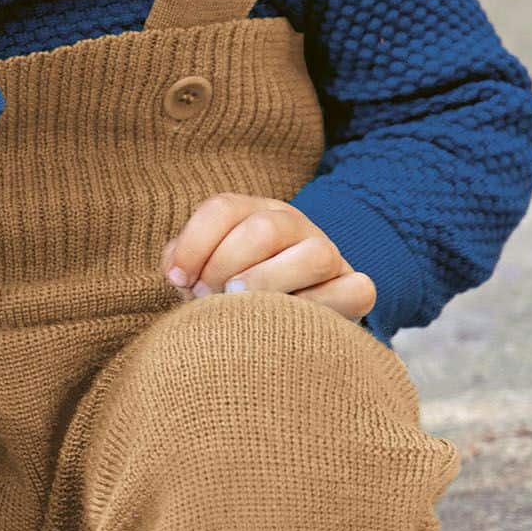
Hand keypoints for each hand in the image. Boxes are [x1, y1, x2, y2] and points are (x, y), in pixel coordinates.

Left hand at [161, 194, 375, 323]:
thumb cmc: (234, 293)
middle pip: (264, 229)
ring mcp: (329, 254)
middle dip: (226, 266)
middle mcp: (294, 225)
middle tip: (208, 296)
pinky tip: (289, 322)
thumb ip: (184, 261)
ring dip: (270, 284)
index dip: (194, 244)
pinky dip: (323, 307)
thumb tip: (176, 269)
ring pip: (314, 256)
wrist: (286, 319)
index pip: (223, 208)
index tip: (177, 280)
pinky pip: (355, 290)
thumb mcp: (204, 269)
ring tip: (242, 306)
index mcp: (254, 213)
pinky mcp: (355, 289)